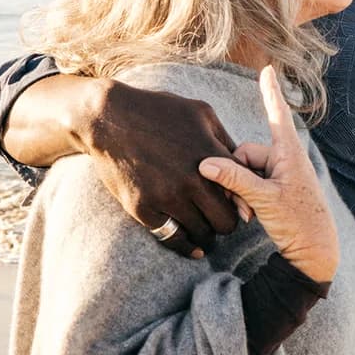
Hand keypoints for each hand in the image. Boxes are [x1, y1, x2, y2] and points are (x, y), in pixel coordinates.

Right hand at [86, 81, 238, 256]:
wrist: (109, 117)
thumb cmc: (159, 111)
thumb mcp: (202, 114)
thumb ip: (226, 142)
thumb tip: (246, 166)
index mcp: (209, 155)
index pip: (243, 191)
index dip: (244, 200)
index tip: (239, 205)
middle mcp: (190, 179)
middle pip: (225, 221)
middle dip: (227, 222)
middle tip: (220, 220)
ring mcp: (165, 196)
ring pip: (201, 233)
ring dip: (206, 234)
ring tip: (205, 230)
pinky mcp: (142, 208)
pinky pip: (173, 239)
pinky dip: (185, 244)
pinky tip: (191, 244)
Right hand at [198, 66, 338, 282]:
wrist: (315, 254)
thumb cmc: (299, 224)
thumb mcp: (264, 200)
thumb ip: (235, 180)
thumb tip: (205, 164)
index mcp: (289, 154)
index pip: (277, 115)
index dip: (270, 92)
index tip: (268, 69)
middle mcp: (284, 160)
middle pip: (245, 154)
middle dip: (236, 177)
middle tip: (243, 207)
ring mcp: (280, 175)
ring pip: (244, 171)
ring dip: (240, 191)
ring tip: (248, 215)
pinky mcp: (275, 190)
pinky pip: (250, 184)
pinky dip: (245, 198)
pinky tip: (249, 216)